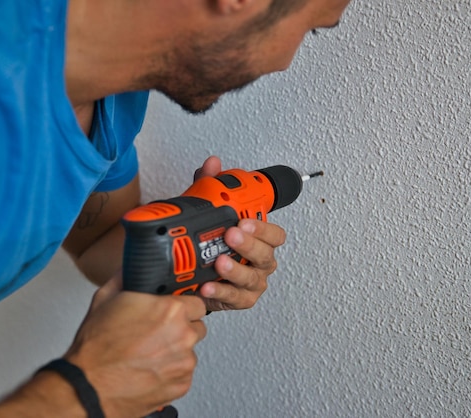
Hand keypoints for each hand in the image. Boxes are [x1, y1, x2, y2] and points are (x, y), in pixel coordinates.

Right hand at [64, 274, 206, 417]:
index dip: (184, 306)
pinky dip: (171, 370)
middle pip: (196, 326)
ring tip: (149, 352)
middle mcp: (183, 335)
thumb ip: (126, 276)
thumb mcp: (106, 299)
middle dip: (181, 328)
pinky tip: (149, 367)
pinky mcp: (182, 383)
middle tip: (157, 332)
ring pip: (190, 350)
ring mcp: (184, 361)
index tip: (175, 310)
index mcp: (171, 310)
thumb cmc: (96, 347)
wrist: (88, 386)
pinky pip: (183, 372)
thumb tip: (132, 265)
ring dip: (175, 350)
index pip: (197, 302)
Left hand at [193, 156, 286, 311]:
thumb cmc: (211, 242)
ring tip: (219, 261)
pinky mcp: (239, 300)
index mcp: (260, 240)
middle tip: (231, 234)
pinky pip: (234, 298)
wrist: (195, 272)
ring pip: (251, 278)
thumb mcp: (209, 212)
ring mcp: (251, 283)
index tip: (246, 220)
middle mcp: (260, 262)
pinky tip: (207, 285)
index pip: (275, 234)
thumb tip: (212, 164)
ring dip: (236, 270)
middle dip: (249, 245)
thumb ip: (210, 186)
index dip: (263, 227)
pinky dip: (221, 292)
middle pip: (265, 255)